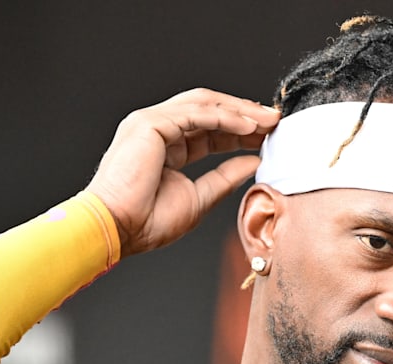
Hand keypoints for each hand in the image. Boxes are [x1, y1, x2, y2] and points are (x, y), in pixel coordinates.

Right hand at [84, 88, 280, 256]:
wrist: (117, 230)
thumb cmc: (145, 222)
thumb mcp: (199, 198)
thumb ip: (225, 178)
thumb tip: (253, 163)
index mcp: (165, 146)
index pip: (209, 129)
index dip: (239, 130)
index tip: (266, 136)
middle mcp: (157, 129)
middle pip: (208, 109)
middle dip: (243, 112)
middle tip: (274, 120)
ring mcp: (150, 122)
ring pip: (204, 104)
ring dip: (239, 109)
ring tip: (267, 120)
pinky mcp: (150, 123)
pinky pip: (196, 113)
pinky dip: (225, 116)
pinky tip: (249, 125)